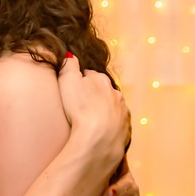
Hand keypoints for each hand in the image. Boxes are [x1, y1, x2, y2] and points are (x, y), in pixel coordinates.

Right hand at [56, 55, 129, 169]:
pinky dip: (112, 125)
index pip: (90, 75)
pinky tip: (103, 131)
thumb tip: (70, 55)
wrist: (98, 140)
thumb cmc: (80, 109)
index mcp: (102, 80)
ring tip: (93, 120)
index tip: (74, 89)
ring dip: (106, 110)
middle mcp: (116, 93)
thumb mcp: (68, 81)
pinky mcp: (126, 129)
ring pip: (114, 106)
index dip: (81, 81)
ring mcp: (123, 112)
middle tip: (83, 105)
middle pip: (104, 90)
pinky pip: (119, 124)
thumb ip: (68, 65)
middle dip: (96, 94)